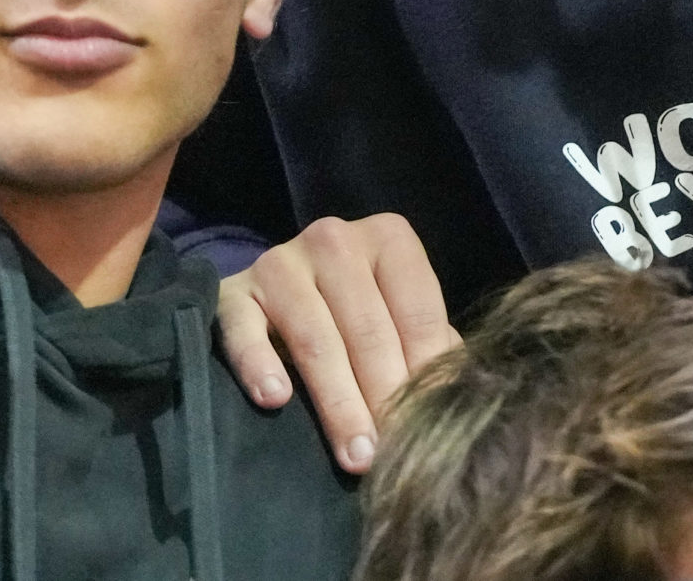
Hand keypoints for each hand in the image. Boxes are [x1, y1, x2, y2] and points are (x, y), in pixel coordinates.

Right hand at [217, 213, 457, 472]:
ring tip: (354, 452)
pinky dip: (258, 364)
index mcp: (387, 238)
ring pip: (313, 336)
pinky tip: (276, 400)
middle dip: (383, 395)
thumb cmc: (361, 315)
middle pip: (367, 326)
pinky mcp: (231, 292)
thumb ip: (433, 348)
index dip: (426, 370)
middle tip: (391, 453)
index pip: (417, 308)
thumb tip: (460, 394)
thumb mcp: (402, 318)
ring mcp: (279, 262)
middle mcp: (333, 239)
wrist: (279, 297)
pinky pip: (242, 329)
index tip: (430, 425)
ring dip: (337, 400)